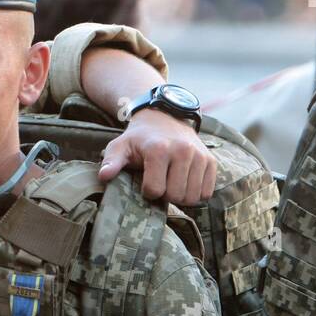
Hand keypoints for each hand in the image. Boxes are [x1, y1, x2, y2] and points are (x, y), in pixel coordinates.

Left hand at [98, 109, 216, 204]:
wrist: (164, 118)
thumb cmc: (139, 138)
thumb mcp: (120, 146)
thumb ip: (111, 161)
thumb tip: (104, 176)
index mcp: (158, 149)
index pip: (154, 190)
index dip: (147, 191)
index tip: (145, 181)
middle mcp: (182, 151)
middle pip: (175, 195)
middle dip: (165, 196)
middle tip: (160, 183)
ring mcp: (199, 156)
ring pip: (192, 197)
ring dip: (180, 196)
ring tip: (171, 183)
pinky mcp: (211, 161)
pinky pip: (207, 193)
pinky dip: (196, 193)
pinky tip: (185, 182)